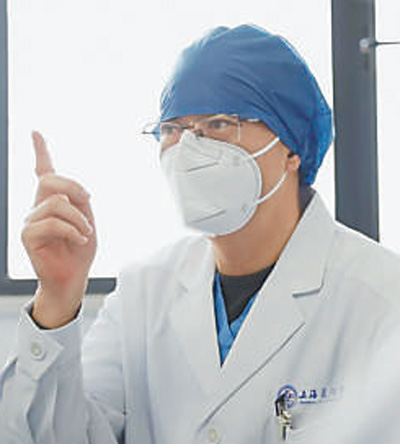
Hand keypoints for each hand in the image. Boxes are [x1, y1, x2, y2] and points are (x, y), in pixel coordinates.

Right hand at [22, 131, 96, 327]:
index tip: (36, 133)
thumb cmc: (80, 250)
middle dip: (75, 187)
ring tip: (85, 233)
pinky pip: (52, 222)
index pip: (44, 172)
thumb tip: (77, 191)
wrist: (74, 277)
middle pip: (51, 180)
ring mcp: (31, 220)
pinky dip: (73, 231)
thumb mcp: (88, 221)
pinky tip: (79, 240)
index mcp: (53, 201)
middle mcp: (38, 207)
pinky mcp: (28, 235)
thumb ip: (81, 202)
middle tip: (89, 202)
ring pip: (56, 202)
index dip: (40, 151)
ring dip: (79, 218)